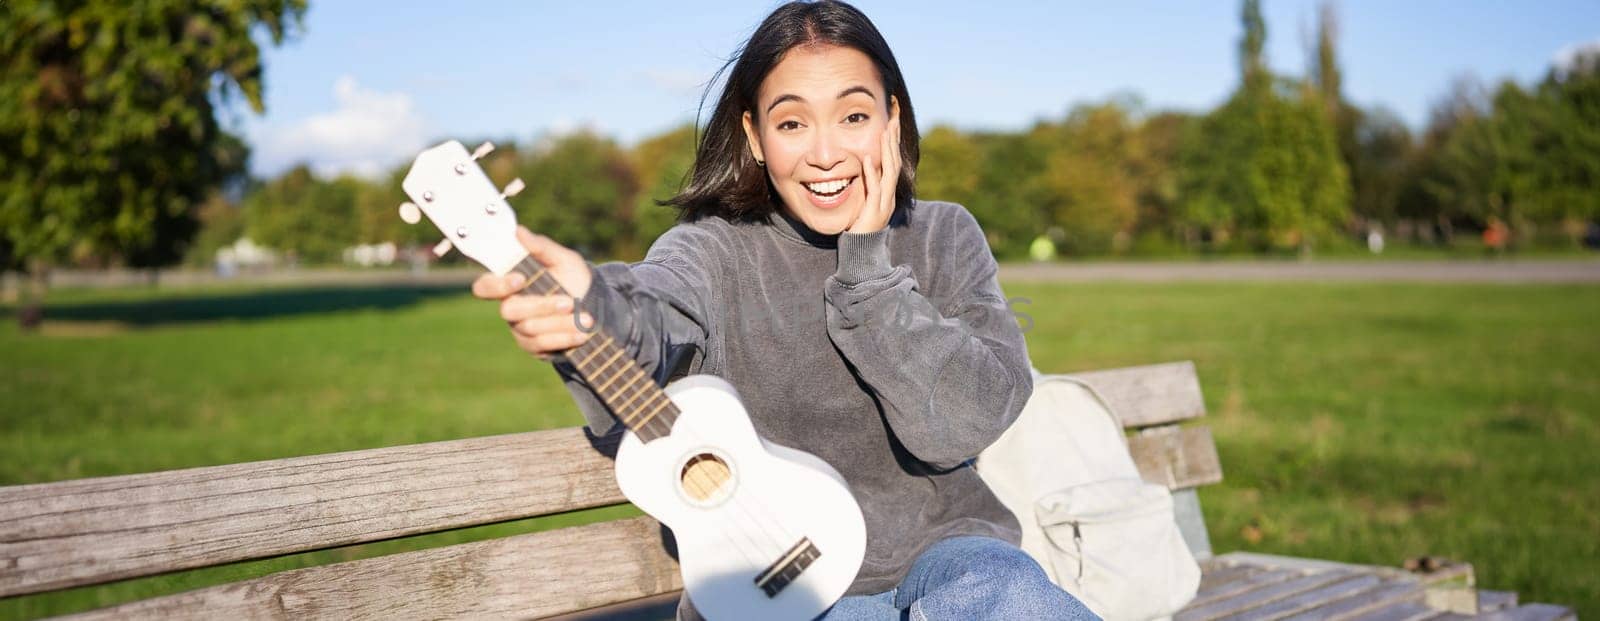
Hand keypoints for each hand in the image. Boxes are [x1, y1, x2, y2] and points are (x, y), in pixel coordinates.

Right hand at [471, 226, 594, 360]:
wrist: (595, 306)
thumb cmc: (573, 278)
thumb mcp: (564, 259)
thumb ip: (542, 247)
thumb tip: (519, 231)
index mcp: (511, 283)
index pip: (485, 286)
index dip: (497, 285)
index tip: (521, 279)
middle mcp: (511, 306)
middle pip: (510, 310)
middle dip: (542, 306)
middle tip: (569, 302)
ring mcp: (520, 329)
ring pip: (530, 329)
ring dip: (561, 323)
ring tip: (587, 318)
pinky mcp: (534, 347)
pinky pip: (543, 345)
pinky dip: (564, 338)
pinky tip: (582, 334)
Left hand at [847, 105, 901, 234]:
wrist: (861, 254)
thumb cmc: (859, 228)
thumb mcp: (864, 201)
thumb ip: (866, 185)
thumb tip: (863, 164)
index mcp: (888, 192)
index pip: (893, 160)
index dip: (893, 140)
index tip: (892, 119)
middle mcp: (889, 195)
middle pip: (895, 161)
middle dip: (893, 138)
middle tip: (893, 116)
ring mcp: (884, 204)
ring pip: (889, 173)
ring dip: (886, 150)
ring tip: (884, 131)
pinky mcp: (874, 212)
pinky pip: (874, 189)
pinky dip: (871, 173)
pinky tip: (867, 159)